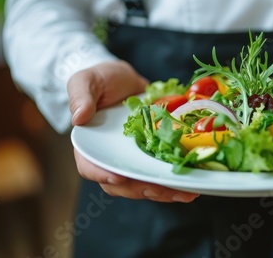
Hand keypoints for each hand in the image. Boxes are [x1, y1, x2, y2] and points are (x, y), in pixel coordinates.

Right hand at [68, 60, 198, 202]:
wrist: (126, 81)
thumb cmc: (101, 80)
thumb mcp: (86, 81)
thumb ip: (81, 96)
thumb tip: (79, 117)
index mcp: (89, 146)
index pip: (90, 167)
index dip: (103, 175)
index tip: (118, 177)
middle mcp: (111, 159)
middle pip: (123, 184)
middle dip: (144, 189)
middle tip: (163, 189)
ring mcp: (133, 160)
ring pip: (146, 183)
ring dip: (165, 191)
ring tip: (186, 192)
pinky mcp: (152, 156)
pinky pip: (162, 173)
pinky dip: (176, 180)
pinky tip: (193, 183)